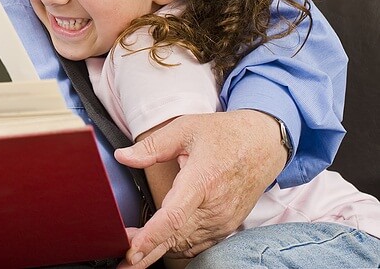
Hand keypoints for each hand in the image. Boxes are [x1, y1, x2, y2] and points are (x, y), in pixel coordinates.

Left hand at [115, 110, 286, 267]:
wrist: (263, 143)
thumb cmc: (225, 134)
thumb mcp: (185, 129)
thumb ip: (151, 146)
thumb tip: (123, 156)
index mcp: (202, 180)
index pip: (174, 216)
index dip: (151, 236)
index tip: (132, 249)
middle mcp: (215, 207)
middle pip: (175, 237)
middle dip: (146, 251)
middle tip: (121, 260)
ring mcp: (223, 220)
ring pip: (184, 244)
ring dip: (159, 250)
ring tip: (133, 255)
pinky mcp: (226, 226)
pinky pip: (198, 244)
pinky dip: (176, 247)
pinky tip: (158, 248)